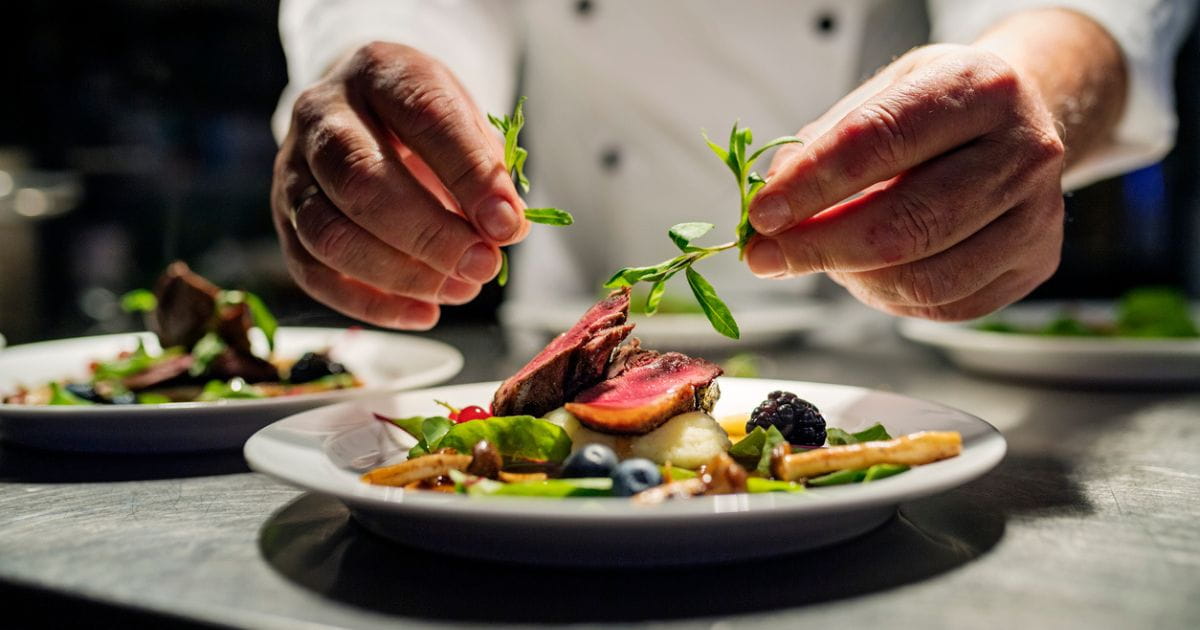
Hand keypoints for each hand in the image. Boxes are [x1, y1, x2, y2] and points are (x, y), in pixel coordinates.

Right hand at [271, 42, 526, 328]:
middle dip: (429, 234)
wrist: (363, 112)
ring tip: (461, 289)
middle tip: (483, 265)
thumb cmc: (423, 123)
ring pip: (329, 234)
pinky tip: (424, 313)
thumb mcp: (464, 121)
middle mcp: (321, 114)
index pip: (422, 117)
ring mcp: (292, 169)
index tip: (508, 224)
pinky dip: (372, 304)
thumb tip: (504, 229)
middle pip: (361, 181)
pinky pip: (314, 273)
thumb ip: (484, 167)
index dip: (468, 175)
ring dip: (401, 274)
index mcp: (379, 72)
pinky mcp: (284, 220)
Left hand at [745, 44, 1065, 319]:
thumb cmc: (940, 107)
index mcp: (979, 88)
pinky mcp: (1034, 263)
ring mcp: (1037, 214)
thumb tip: (771, 199)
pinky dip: (886, 297)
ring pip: (924, 278)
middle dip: (818, 248)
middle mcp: (1023, 150)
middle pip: (905, 223)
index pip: (878, 142)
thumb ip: (824, 142)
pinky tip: (864, 272)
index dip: (811, 185)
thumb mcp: (883, 93)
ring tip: (818, 257)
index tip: (761, 214)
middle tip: (764, 257)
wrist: (1022, 119)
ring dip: (851, 278)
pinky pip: (943, 306)